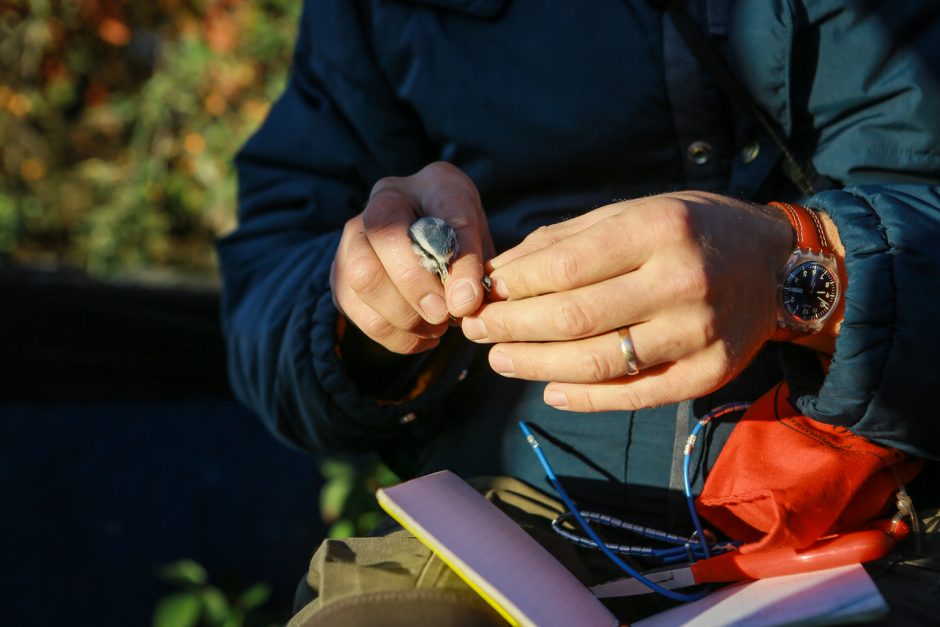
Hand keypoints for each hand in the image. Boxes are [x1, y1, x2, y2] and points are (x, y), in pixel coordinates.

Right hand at [331, 162, 493, 353]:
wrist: (428, 235)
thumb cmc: (455, 232)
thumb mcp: (476, 238)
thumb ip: (473, 263)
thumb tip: (463, 303)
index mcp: (419, 188)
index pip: (429, 217)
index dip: (447, 263)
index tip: (465, 301)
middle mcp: (375, 207)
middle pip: (380, 247)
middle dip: (414, 292)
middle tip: (445, 317)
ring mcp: (352, 242)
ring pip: (363, 282)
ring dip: (404, 318)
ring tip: (437, 328)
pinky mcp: (342, 277)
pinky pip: (359, 313)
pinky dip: (394, 335)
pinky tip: (423, 337)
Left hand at [460, 192, 794, 410]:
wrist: (778, 267)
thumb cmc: (693, 231)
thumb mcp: (635, 212)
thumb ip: (568, 240)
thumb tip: (500, 272)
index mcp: (659, 229)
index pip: (565, 265)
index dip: (512, 285)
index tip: (481, 291)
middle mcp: (681, 281)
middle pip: (574, 317)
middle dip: (511, 327)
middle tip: (474, 330)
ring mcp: (699, 333)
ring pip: (598, 362)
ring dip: (536, 365)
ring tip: (498, 360)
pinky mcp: (708, 373)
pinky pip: (636, 395)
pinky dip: (586, 399)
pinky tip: (550, 391)